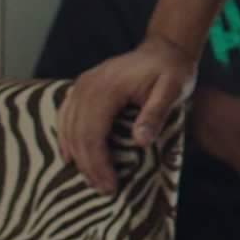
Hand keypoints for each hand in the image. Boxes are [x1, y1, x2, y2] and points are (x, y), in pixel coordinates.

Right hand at [58, 35, 198, 192]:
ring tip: (92, 179)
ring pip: (68, 128)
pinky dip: (66, 138)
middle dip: (88, 166)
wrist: (165, 48)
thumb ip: (156, 113)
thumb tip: (141, 141)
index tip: (110, 186)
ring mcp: (81, 85)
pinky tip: (71, 156)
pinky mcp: (81, 88)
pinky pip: (66, 116)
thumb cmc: (172, 71)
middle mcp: (87, 86)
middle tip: (104, 190)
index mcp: (107, 88)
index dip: (98, 163)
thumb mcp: (173, 90)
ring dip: (77, 157)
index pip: (93, 134)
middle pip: (77, 134)